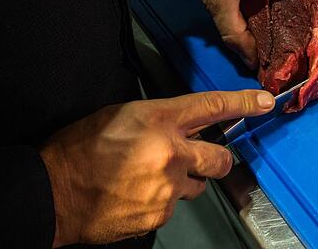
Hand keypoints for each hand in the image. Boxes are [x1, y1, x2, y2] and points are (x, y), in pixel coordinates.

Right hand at [39, 89, 274, 246]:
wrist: (53, 193)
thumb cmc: (79, 150)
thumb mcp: (121, 116)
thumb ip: (159, 121)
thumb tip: (181, 127)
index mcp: (159, 120)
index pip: (212, 106)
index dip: (243, 104)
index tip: (263, 103)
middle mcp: (171, 152)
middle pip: (220, 158)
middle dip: (217, 160)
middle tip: (201, 160)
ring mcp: (168, 187)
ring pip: (196, 186)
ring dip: (182, 182)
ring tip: (147, 180)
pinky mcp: (161, 214)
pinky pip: (173, 206)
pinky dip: (160, 201)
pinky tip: (135, 196)